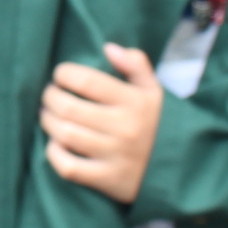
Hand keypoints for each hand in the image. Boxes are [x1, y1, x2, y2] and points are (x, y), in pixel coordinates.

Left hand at [41, 43, 163, 204]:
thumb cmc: (156, 123)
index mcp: (135, 102)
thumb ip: (136, 64)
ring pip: (64, 134)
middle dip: (50, 97)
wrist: (180, 168)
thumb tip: (109, 48)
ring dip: (48, 121)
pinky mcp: (108, 180)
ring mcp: (115, 155)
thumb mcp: (154, 91)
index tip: (60, 76)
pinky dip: (54, 154)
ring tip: (49, 115)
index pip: (87, 81)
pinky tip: (56, 144)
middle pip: (69, 107)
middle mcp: (125, 128)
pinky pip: (68, 167)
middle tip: (50, 95)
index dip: (65, 74)